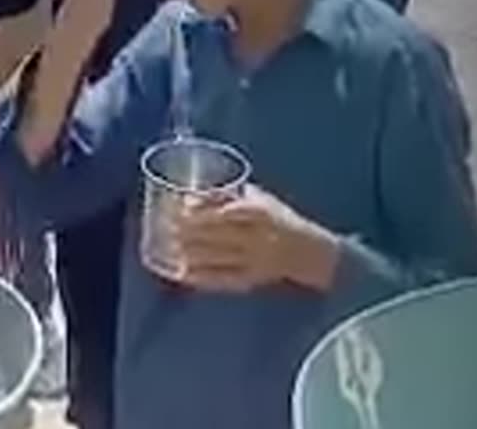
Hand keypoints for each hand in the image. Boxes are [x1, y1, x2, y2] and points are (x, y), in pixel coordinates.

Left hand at [173, 185, 341, 293]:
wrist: (309, 253)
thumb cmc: (278, 218)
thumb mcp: (259, 199)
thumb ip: (227, 196)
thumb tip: (188, 196)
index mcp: (261, 213)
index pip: (227, 211)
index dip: (202, 211)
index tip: (180, 207)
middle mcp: (258, 238)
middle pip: (217, 235)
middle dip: (189, 231)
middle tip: (166, 226)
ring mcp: (254, 261)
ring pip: (215, 257)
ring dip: (189, 253)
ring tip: (168, 246)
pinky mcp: (250, 280)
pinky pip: (220, 280)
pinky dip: (199, 277)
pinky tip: (182, 272)